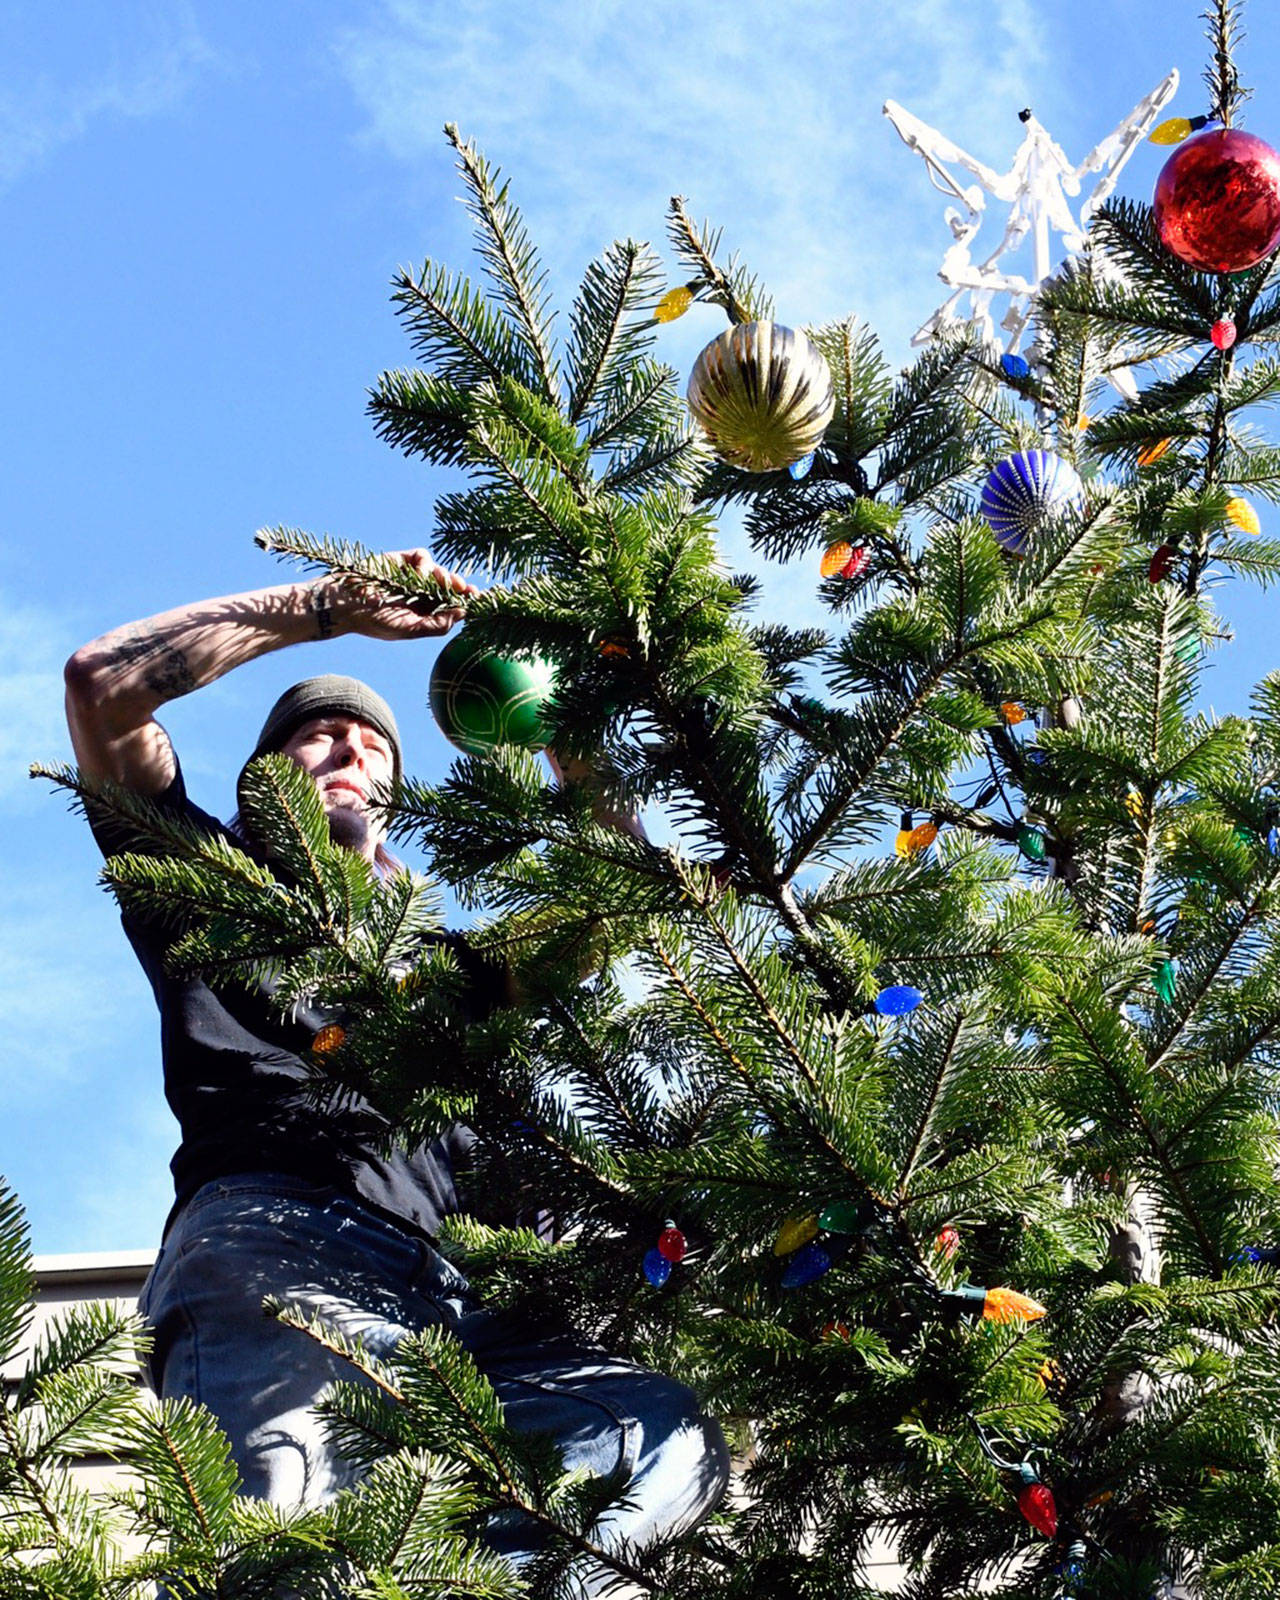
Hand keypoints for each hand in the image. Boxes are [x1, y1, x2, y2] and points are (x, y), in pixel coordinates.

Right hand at [326, 549, 480, 640]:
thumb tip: (463, 613)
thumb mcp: (409, 629)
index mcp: (424, 613)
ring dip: (444, 576)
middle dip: (459, 587)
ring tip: (440, 582)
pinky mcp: (401, 561)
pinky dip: (426, 564)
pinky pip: (423, 557)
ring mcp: (411, 577)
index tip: (479, 598)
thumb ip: (437, 625)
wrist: (344, 604)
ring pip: (439, 572)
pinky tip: (418, 573)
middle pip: (450, 587)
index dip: (466, 601)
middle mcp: (420, 594)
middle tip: (466, 588)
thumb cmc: (374, 621)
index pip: (451, 605)